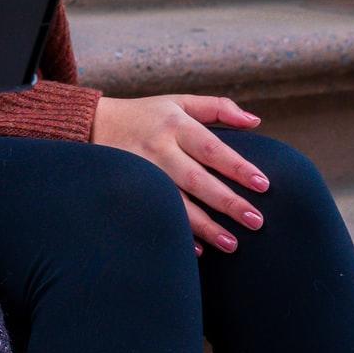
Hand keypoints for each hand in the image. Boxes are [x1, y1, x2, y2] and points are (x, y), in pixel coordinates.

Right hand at [90, 94, 268, 253]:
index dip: (237, 166)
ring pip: (177, 202)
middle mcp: (158, 148)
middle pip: (197, 179)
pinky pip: (157, 214)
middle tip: (256, 221)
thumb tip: (255, 121)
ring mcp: (142, 172)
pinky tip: (198, 250)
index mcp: (175, 124)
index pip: (211, 148)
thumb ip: (217, 108)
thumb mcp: (178, 103)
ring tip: (232, 244)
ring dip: (205, 226)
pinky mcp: (131, 189)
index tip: (263, 184)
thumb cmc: (145, 115)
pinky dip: (177, 232)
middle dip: (227, 202)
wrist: (91, 125)